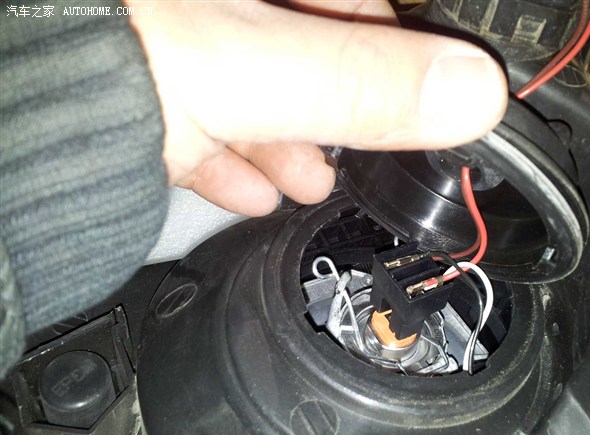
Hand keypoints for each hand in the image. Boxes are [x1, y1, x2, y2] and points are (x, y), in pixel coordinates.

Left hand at [126, 0, 507, 215]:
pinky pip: (188, 116)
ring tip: (304, 184)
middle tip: (358, 154)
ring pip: (241, 87)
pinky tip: (245, 193)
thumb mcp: (253, 73)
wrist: (2, 114)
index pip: (351, 5)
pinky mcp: (128, 84)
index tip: (414, 100)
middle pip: (294, 50)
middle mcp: (211, 9)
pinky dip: (221, 154)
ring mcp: (167, 42)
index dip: (391, 54)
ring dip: (278, 140)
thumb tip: (475, 94)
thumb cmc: (107, 64)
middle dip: (331, 108)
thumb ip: (362, 85)